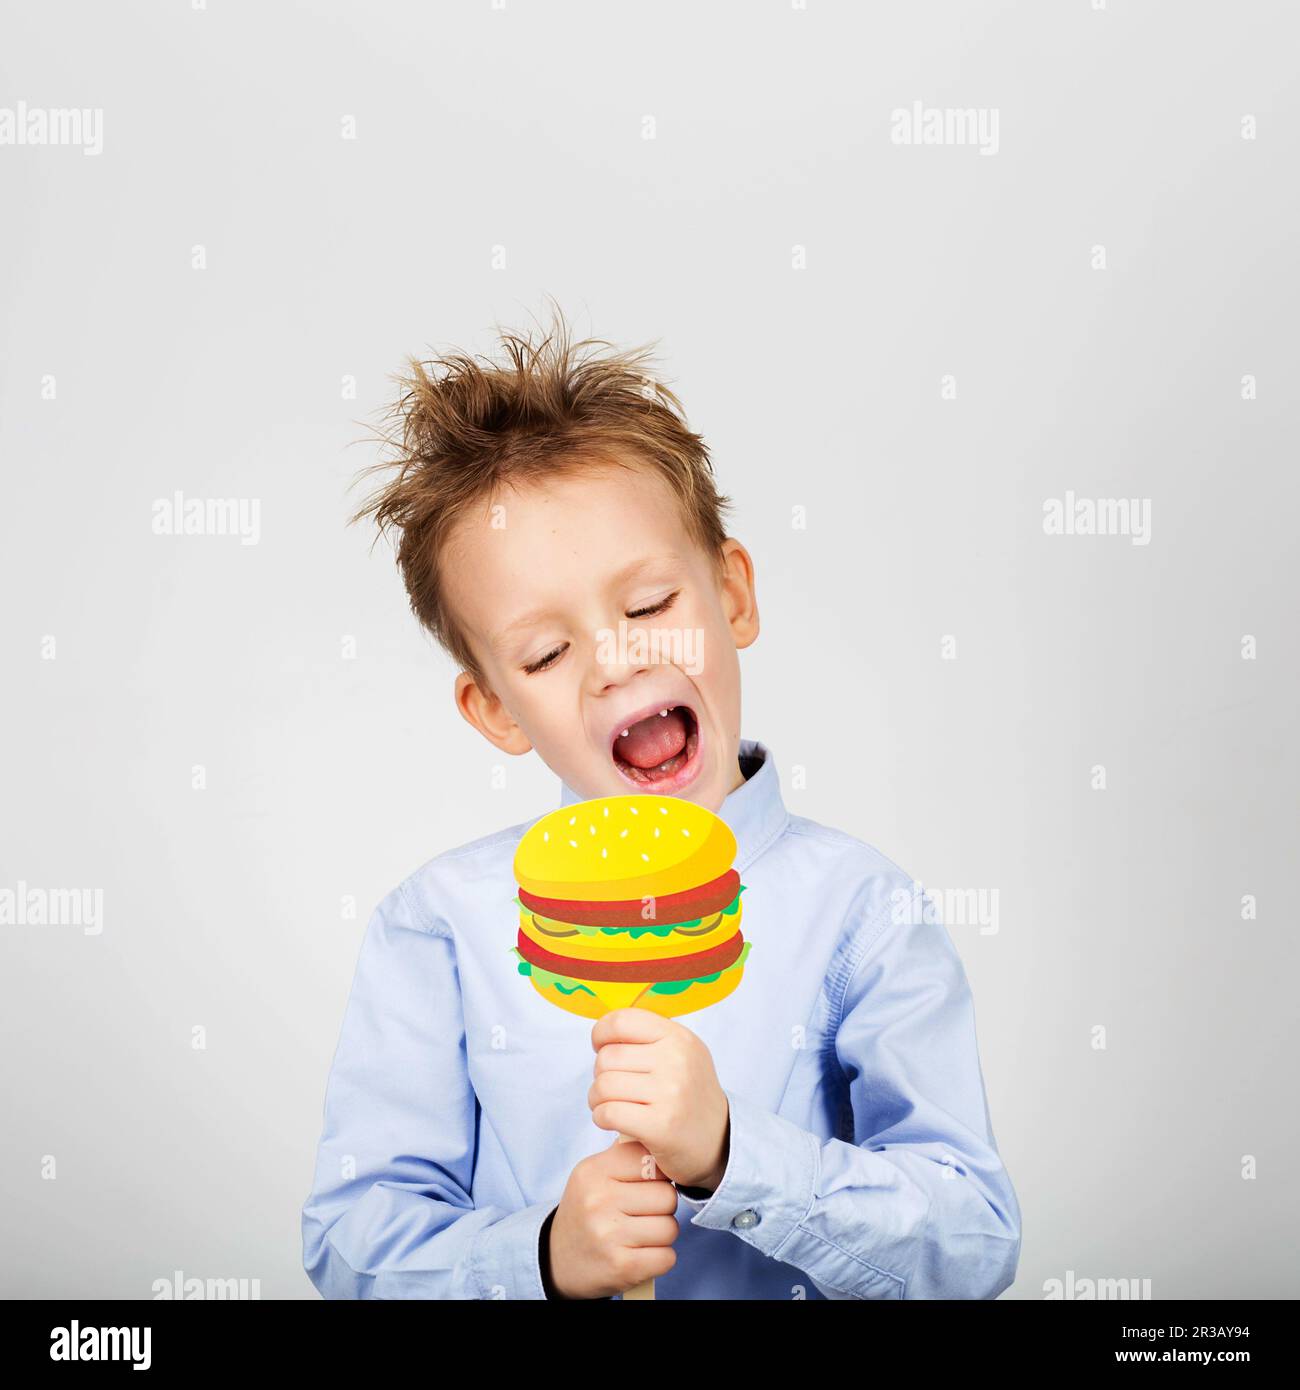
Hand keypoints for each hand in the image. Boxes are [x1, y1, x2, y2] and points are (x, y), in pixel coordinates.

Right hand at [544, 1138, 679, 1298]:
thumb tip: (662, 1141)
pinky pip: (667, 1257)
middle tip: (644, 1212)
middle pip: (667, 1196)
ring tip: (642, 1234)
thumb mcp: (594, 1174)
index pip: (651, 1161)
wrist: (556, 1258)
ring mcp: (609, 1235)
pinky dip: (661, 1258)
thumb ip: (625, 1156)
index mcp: (594, 1171)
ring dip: (663, 1234)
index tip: (648, 1184)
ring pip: (670, 1228)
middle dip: (663, 1207)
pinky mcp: (621, 1267)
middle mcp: (598, 1201)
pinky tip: (642, 1254)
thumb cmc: (586, 1210)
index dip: (658, 1175)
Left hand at [587, 1007, 730, 1190]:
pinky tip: (611, 1120)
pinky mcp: (661, 1126)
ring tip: (610, 1104)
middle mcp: (677, 1060)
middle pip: (607, 1057)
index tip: (601, 1047)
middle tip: (612, 1087)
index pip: (621, 1021)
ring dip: (596, 1099)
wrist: (719, 1140)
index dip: (601, 1034)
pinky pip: (608, 1113)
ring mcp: (671, 1093)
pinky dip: (601, 1118)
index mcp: (679, 1037)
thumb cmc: (688, 1093)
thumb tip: (603, 1030)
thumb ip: (648, 1036)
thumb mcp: (682, 1052)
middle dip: (599, 1074)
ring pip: (603, 1086)